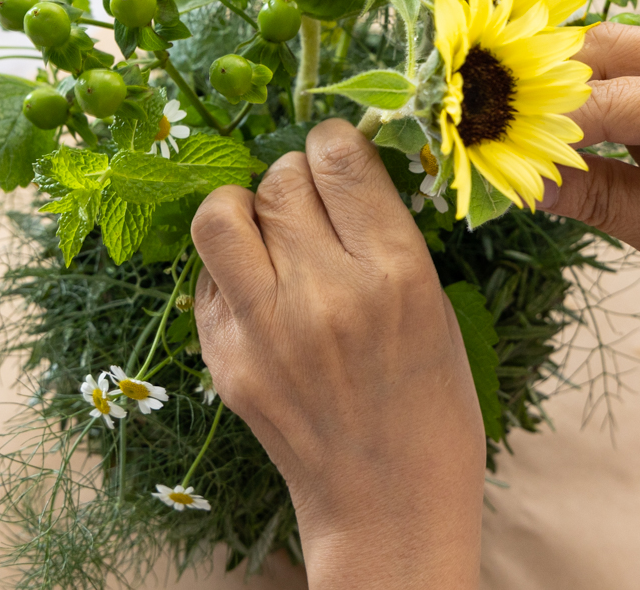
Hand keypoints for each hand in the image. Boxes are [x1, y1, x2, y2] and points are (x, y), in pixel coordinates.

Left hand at [191, 119, 484, 589]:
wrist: (388, 499)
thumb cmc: (430, 399)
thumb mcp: (431, 302)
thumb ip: (380, 233)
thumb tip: (334, 173)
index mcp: (394, 274)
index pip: (339, 161)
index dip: (332, 140)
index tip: (332, 149)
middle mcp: (324, 295)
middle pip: (278, 180)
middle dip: (293, 173)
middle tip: (306, 198)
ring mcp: (265, 331)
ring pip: (220, 214)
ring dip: (243, 205)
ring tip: (265, 227)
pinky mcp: (224, 361)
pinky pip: (208, 277)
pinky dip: (231, 265)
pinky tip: (259, 288)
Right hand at [540, 23, 639, 307]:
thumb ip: (600, 200)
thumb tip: (527, 183)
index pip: (608, 101)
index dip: (544, 126)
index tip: (497, 146)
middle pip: (613, 45)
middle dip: (555, 86)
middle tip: (520, 133)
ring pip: (632, 46)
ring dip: (587, 88)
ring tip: (570, 143)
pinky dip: (619, 92)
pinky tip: (616, 137)